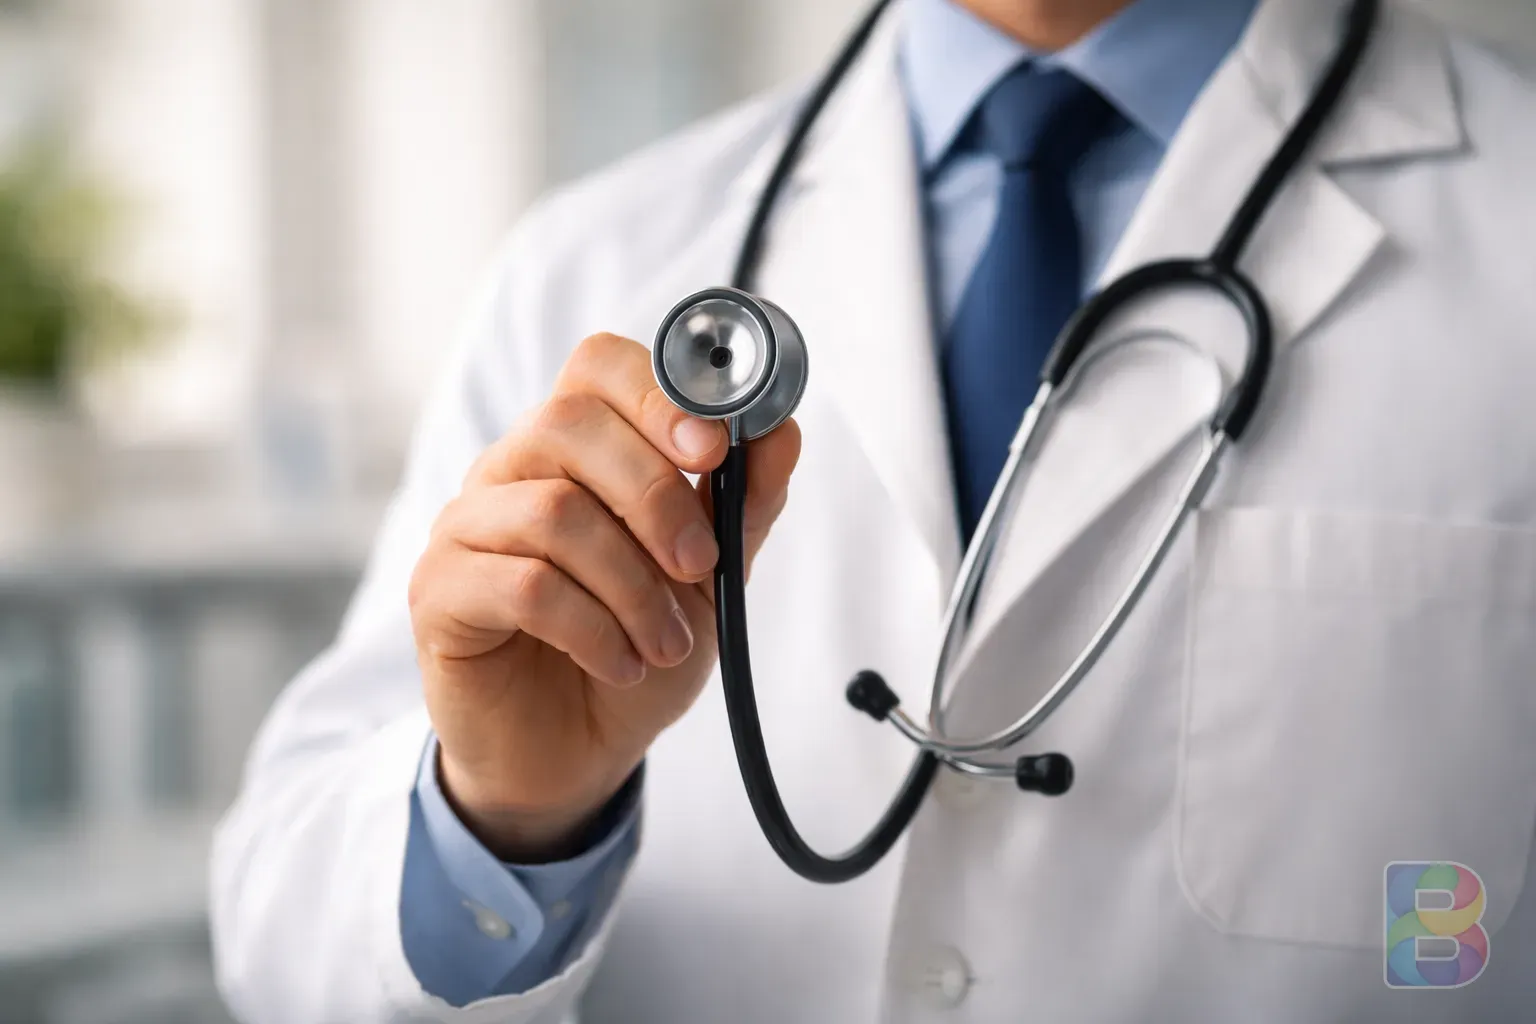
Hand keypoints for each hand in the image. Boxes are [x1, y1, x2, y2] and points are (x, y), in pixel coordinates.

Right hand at [409, 332, 801, 860]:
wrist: (576, 755)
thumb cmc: (636, 651)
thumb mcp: (710, 578)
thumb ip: (741, 502)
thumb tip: (782, 428)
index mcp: (575, 447)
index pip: (599, 365)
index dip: (658, 393)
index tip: (714, 450)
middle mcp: (511, 469)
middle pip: (569, 423)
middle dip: (656, 497)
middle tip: (701, 566)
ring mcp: (465, 526)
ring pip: (552, 511)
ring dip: (632, 585)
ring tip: (667, 642)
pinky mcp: (439, 592)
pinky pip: (522, 585)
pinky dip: (592, 629)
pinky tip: (622, 662)